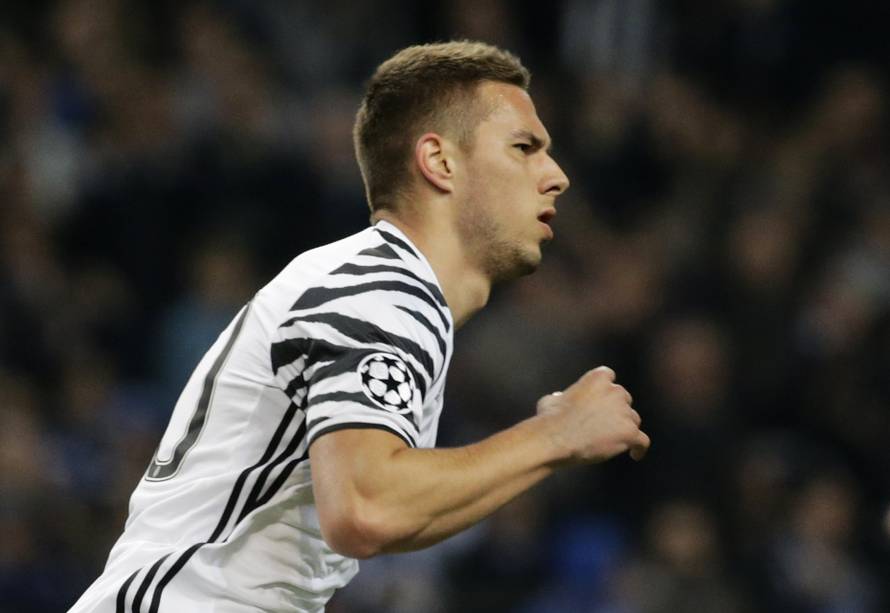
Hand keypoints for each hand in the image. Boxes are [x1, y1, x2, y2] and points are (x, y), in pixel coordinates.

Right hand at [535, 366, 649, 463]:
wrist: (556, 437)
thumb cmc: (550, 418)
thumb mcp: (552, 399)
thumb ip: (562, 396)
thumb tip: (559, 398)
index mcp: (598, 378)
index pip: (609, 377)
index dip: (606, 390)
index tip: (602, 399)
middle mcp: (616, 391)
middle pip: (624, 400)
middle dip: (616, 410)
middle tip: (605, 425)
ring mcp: (625, 412)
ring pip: (633, 420)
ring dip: (625, 428)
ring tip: (613, 442)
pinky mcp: (630, 432)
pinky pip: (642, 441)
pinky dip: (639, 448)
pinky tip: (635, 455)